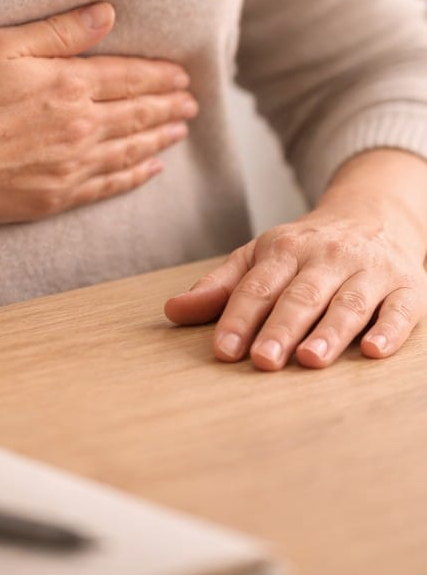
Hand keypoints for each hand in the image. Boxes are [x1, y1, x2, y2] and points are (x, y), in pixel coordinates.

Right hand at [0, 1, 197, 225]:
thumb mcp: (1, 45)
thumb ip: (59, 32)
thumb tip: (107, 13)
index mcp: (69, 85)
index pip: (128, 78)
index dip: (158, 76)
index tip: (181, 76)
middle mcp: (80, 127)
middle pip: (137, 114)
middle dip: (168, 106)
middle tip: (192, 103)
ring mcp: (70, 166)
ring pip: (130, 150)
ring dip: (159, 139)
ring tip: (181, 131)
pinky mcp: (55, 197)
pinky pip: (108, 186)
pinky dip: (134, 177)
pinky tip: (150, 171)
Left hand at [164, 193, 426, 369]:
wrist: (374, 214)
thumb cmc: (305, 250)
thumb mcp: (260, 257)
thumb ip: (220, 286)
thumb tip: (171, 311)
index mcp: (285, 250)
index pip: (258, 286)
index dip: (239, 317)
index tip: (223, 351)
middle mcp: (327, 258)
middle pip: (301, 295)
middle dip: (280, 327)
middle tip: (263, 360)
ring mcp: (369, 271)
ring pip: (348, 303)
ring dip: (329, 332)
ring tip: (309, 360)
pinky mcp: (408, 287)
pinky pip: (400, 309)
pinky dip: (389, 330)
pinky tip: (374, 352)